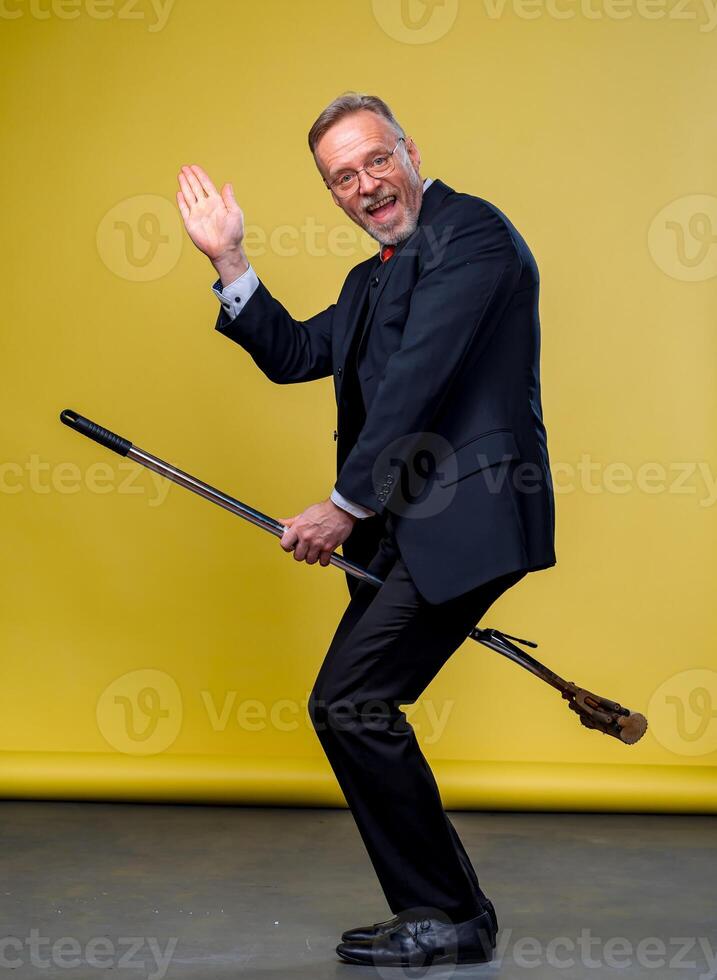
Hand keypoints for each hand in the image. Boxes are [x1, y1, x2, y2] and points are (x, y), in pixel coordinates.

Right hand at [176, 164, 247, 283]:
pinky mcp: (190, 222)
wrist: (225, 249)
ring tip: (181, 175)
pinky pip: (184, 209)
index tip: (194, 167)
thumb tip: (227, 184)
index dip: (200, 175)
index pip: (206, 185)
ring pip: (189, 196)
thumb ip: (229, 199)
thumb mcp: (235, 213)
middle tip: (184, 167)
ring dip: (185, 185)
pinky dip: (181, 201)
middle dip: (190, 177)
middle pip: (195, 187)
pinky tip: (179, 192)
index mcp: (217, 202)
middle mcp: (206, 206)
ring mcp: (197, 213)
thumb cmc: (233, 233)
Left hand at [278, 500, 356, 565]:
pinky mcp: (329, 547)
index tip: (291, 546)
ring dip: (313, 557)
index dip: (287, 547)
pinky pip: (323, 562)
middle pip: (298, 557)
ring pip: (310, 560)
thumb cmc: (324, 510)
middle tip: (305, 548)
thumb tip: (281, 523)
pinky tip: (324, 554)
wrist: (340, 509)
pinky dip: (324, 560)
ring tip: (315, 550)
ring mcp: (318, 543)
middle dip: (301, 554)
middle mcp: (307, 537)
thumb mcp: (304, 514)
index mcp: (299, 528)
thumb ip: (292, 522)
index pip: (284, 544)